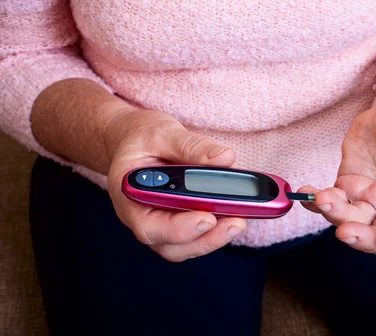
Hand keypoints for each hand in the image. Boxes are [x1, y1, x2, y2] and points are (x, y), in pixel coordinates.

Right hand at [104, 109, 246, 261]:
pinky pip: (195, 237)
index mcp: (130, 194)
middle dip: (205, 239)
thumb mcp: (164, 132)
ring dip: (214, 238)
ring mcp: (159, 224)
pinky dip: (215, 230)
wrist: (132, 139)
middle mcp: (141, 216)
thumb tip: (224, 158)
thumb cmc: (142, 137)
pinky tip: (235, 215)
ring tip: (240, 221)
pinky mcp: (176, 223)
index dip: (179, 228)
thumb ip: (192, 146)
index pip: (149, 226)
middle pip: (171, 245)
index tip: (208, 218)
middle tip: (237, 222)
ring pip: (185, 247)